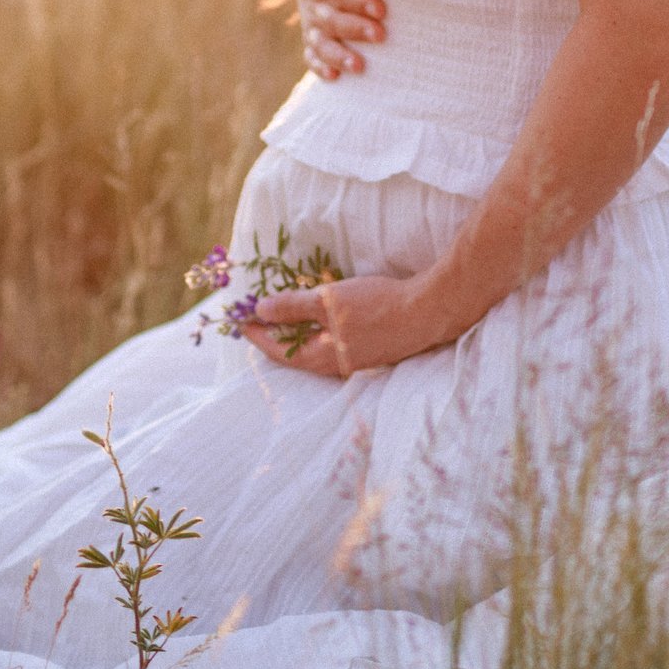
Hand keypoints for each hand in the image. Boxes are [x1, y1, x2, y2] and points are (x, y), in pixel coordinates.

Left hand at [241, 272, 450, 376]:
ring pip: (317, 352)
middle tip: (259, 320)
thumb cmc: (376, 306)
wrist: (427, 313)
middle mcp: (337, 367)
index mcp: (322, 358)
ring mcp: (356, 361)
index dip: (258, 336)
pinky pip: (336, 347)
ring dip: (299, 336)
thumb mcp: (328, 301)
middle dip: (276, 337)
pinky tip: (324, 321)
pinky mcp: (373, 351)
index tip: (241, 322)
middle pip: (296, 356)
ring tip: (286, 319)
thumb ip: (292, 307)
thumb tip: (260, 310)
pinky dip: (321, 334)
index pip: (279, 352)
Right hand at [289, 0, 386, 79]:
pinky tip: (335, 77)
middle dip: (355, 28)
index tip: (381, 10)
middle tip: (380, 35)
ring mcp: (312, 23)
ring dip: (339, 55)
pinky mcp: (311, 40)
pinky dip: (320, 67)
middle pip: (330, 18)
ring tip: (360, 66)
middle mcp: (315, 2)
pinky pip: (311, 57)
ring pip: (320, 42)